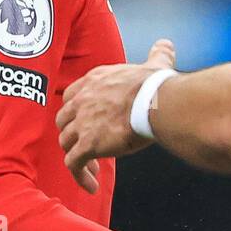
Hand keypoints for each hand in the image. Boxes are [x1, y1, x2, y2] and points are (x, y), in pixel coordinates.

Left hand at [57, 39, 174, 190]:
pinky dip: (80, 176)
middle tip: (89, 146)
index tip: (88, 122)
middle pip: (64, 121)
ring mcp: (82, 123)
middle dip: (73, 134)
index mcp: (94, 81)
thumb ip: (157, 53)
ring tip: (93, 170)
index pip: (72, 96)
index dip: (77, 111)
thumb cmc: (156, 85)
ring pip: (66, 144)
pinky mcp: (87, 144)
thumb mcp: (154, 64)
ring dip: (77, 156)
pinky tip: (91, 186)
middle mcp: (82, 100)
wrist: (155, 102)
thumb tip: (167, 44)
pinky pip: (74, 164)